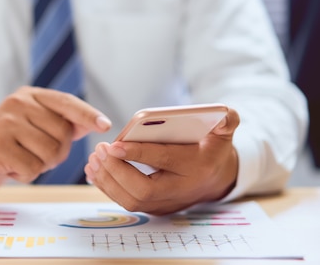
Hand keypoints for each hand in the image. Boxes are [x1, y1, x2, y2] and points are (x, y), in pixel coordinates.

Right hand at [0, 86, 110, 191]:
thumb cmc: (8, 144)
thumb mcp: (34, 127)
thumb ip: (63, 123)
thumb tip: (97, 123)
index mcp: (29, 96)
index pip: (65, 102)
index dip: (87, 114)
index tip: (105, 126)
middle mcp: (17, 104)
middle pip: (62, 134)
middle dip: (56, 152)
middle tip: (33, 154)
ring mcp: (6, 124)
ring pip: (50, 153)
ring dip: (40, 165)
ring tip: (20, 159)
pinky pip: (33, 168)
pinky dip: (25, 175)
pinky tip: (10, 168)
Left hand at [85, 108, 239, 214]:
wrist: (217, 179)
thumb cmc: (213, 149)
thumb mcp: (224, 132)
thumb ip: (226, 119)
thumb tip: (224, 111)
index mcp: (196, 167)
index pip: (164, 161)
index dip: (138, 154)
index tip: (114, 144)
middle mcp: (180, 191)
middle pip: (142, 190)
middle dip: (117, 171)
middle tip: (100, 150)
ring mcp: (166, 204)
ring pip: (131, 200)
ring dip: (108, 180)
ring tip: (94, 159)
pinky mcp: (154, 208)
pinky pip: (127, 202)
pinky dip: (107, 187)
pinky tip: (94, 170)